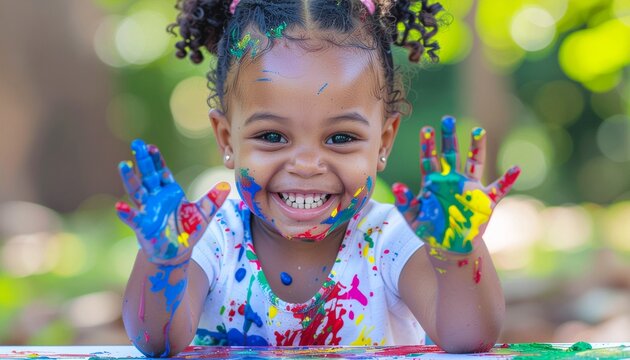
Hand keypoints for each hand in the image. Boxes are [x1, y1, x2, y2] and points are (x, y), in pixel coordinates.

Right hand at [116, 139, 229, 263]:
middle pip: (147, 175)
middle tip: (136, 144)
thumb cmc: (187, 229)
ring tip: (123, 164)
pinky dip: (126, 213)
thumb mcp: (203, 214)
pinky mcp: (143, 226)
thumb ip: (213, 200)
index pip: (161, 171)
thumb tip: (227, 186)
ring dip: (130, 178)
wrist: (178, 251)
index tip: (150, 146)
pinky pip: (133, 218)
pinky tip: (120, 206)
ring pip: (136, 191)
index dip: (156, 159)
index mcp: (169, 191)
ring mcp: (147, 210)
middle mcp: (155, 197)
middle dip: (142, 160)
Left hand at [392, 116, 519, 254]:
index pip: (429, 159)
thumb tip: (397, 186)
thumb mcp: (413, 218)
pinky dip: (508, 179)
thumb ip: (404, 202)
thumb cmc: (429, 230)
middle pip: (451, 153)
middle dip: (449, 136)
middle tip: (446, 119)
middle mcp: (452, 180)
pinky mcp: (485, 200)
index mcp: (434, 182)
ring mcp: (469, 188)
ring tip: (478, 130)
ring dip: (477, 147)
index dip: (427, 145)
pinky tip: (515, 169)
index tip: (425, 129)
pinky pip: (499, 188)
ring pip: (474, 162)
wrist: (449, 246)